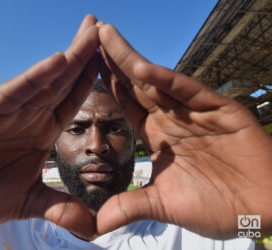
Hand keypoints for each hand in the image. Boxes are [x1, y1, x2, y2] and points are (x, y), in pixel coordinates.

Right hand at [0, 15, 98, 239]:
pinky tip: (58, 61)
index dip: (92, 82)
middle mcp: (29, 116)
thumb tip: (91, 227)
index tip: (113, 64)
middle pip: (64, 81)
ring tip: (90, 30)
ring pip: (45, 79)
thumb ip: (58, 207)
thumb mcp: (26, 202)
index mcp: (41, 133)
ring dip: (69, 56)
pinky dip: (36, 77)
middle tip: (104, 27)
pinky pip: (16, 92)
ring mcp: (8, 112)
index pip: (73, 101)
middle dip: (85, 54)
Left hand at [96, 23, 271, 238]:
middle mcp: (173, 118)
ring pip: (157, 81)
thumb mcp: (164, 206)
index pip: (127, 104)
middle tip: (91, 34)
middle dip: (112, 60)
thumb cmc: (218, 205)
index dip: (107, 85)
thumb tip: (98, 224)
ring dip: (131, 59)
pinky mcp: (220, 111)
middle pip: (136, 85)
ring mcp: (195, 112)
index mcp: (159, 136)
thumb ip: (131, 207)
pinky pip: (190, 92)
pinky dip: (168, 81)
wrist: (263, 210)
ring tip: (106, 36)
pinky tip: (143, 68)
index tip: (86, 66)